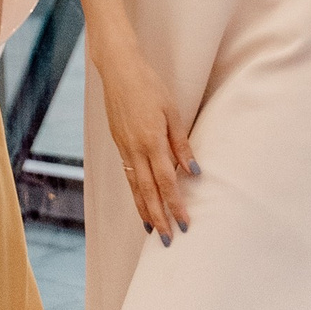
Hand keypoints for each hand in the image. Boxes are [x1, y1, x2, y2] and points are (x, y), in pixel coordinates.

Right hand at [97, 42, 195, 243]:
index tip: (184, 225)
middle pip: (148, 192)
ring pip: (135, 186)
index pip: (166, 182)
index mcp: (151, 141)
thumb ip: (181, 143)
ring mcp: (123, 147)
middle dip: (159, 218)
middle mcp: (135, 149)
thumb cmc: (149, 86)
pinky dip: (134, 192)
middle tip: (167, 240)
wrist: (118, 69)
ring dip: (144, 210)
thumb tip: (193, 171)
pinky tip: (139, 201)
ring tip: (151, 230)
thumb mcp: (171, 111)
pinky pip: (127, 174)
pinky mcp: (117, 143)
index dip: (175, 205)